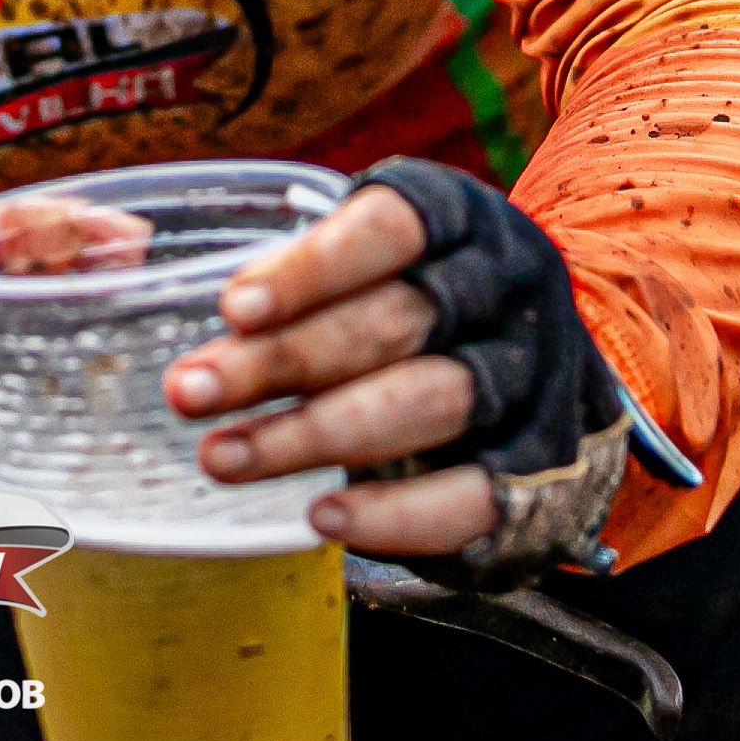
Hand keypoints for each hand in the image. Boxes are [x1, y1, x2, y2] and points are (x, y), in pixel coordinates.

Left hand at [169, 160, 678, 581]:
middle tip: (188, 392)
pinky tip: (323, 518)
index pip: (389, 229)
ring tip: (222, 457)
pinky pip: (472, 495)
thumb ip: (295, 290)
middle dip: (280, 362)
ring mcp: (531, 381)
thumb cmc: (420, 315)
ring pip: (427, 402)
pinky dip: (396, 512)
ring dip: (313, 435)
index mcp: (460, 223)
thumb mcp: (373, 272)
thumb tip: (197, 329)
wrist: (551, 388)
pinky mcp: (544, 469)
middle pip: (390, 323)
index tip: (232, 310)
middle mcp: (505, 293)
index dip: (309, 269)